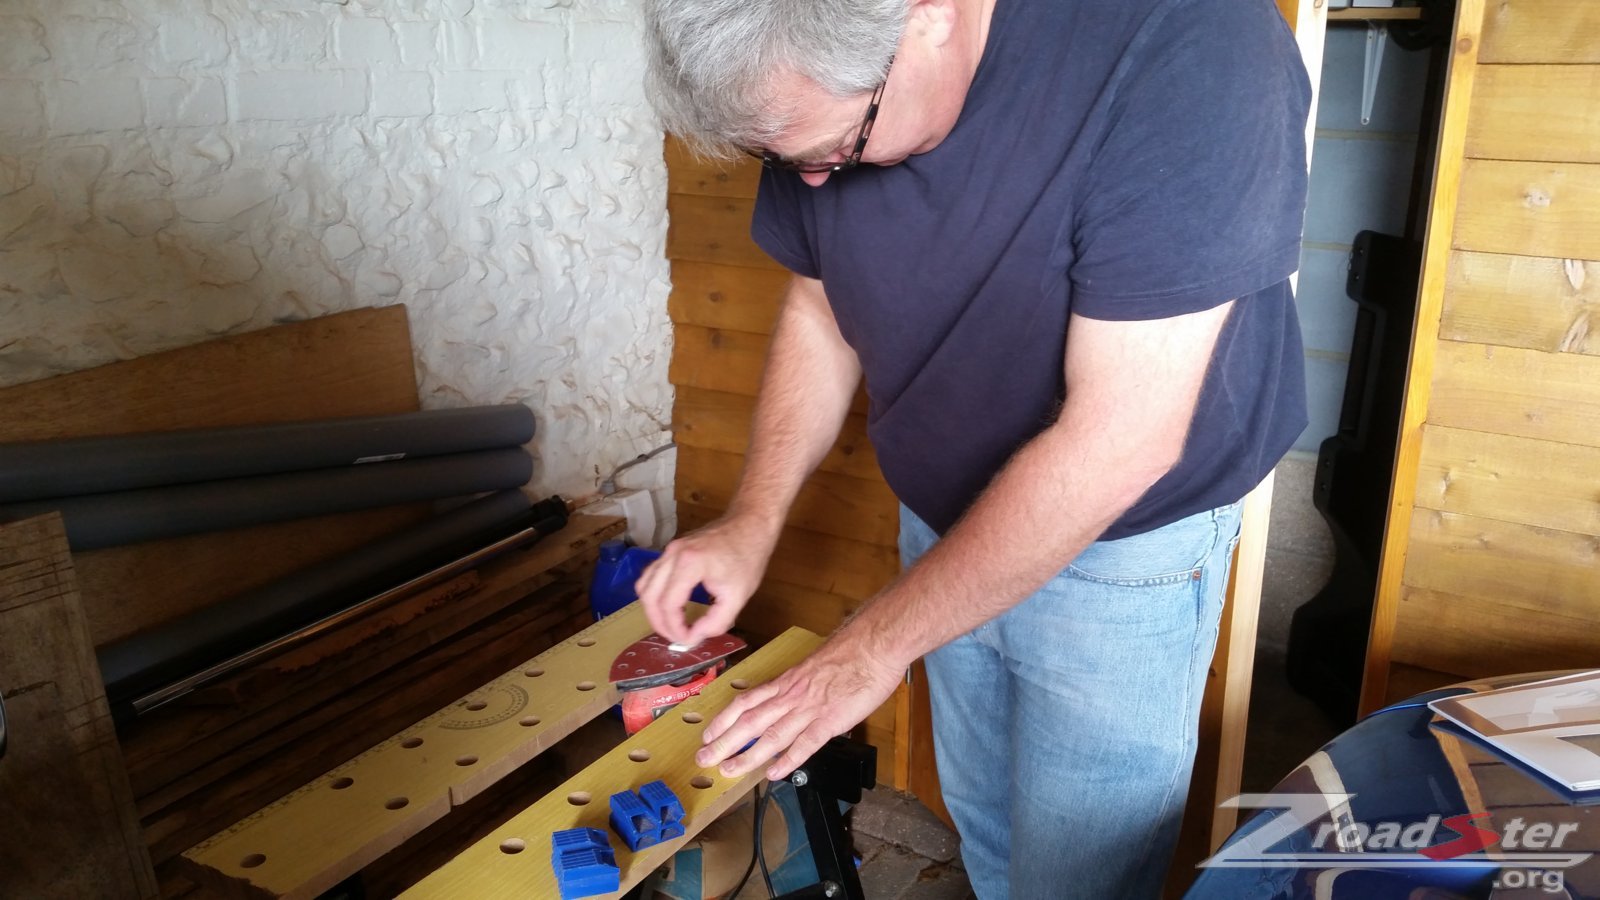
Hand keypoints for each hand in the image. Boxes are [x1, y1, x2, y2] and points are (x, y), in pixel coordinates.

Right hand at [634, 513, 777, 645]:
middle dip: (659, 623)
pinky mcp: (670, 550)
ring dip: (653, 609)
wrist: (749, 525)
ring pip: (644, 585)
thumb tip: (694, 637)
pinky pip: (651, 576)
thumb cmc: (747, 558)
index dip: (674, 628)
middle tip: (675, 638)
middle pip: (649, 596)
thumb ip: (716, 622)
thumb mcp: (738, 596)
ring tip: (670, 625)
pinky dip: (654, 595)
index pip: (668, 605)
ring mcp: (669, 549)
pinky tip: (669, 606)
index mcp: (689, 564)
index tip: (687, 640)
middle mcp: (672, 554)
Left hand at [695, 631, 904, 780]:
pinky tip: (775, 773)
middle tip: (704, 759)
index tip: (708, 734)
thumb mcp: (814, 667)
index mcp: (787, 682)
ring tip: (728, 770)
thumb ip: (801, 687)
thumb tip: (793, 702)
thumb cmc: (848, 653)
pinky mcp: (830, 720)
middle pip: (750, 721)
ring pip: (771, 735)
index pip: (746, 701)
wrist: (872, 645)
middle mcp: (791, 696)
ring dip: (747, 755)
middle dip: (724, 741)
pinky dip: (788, 759)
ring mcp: (809, 709)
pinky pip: (805, 743)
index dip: (724, 719)